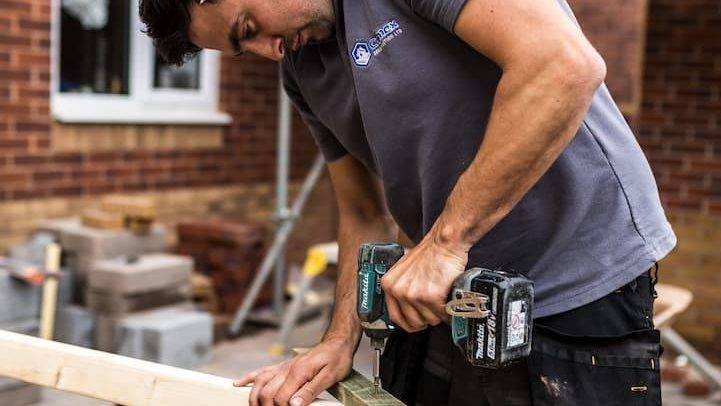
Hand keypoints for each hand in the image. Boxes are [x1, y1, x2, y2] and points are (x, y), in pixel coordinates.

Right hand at [234, 337, 354, 405]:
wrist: (337, 343)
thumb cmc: (337, 359)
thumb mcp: (329, 377)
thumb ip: (310, 391)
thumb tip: (294, 405)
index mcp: (298, 373)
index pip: (281, 398)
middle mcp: (286, 368)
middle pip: (266, 392)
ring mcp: (283, 366)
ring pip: (260, 382)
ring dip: (254, 398)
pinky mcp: (283, 365)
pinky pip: (262, 371)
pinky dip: (248, 378)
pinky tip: (239, 384)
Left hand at [381, 238, 467, 331]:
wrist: (443, 243)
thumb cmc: (428, 253)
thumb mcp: (404, 270)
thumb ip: (401, 288)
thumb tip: (406, 308)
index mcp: (389, 284)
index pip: (395, 316)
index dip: (408, 323)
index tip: (415, 323)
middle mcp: (398, 290)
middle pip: (412, 322)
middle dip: (425, 319)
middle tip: (432, 311)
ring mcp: (414, 294)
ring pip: (428, 320)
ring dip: (437, 314)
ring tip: (440, 301)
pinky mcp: (431, 296)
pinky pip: (440, 314)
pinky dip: (446, 311)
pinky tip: (447, 300)